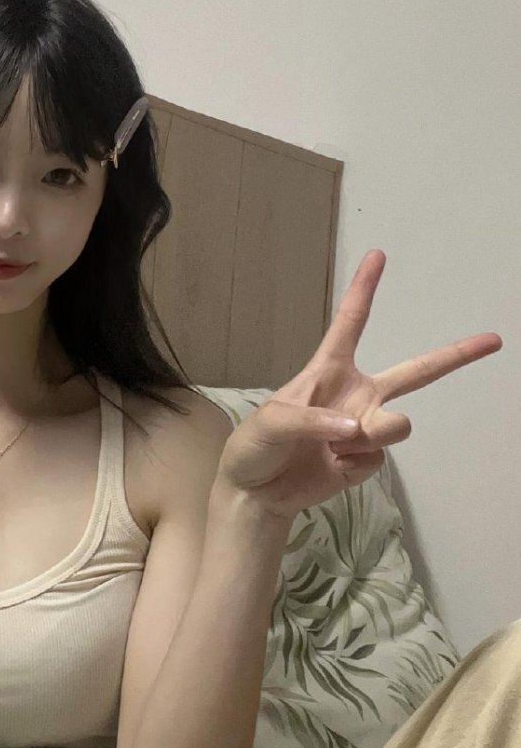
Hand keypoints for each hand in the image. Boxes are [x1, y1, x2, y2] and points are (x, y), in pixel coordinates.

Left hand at [216, 250, 502, 523]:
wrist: (256, 491)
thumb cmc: (255, 445)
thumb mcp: (271, 422)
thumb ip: (311, 420)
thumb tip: (354, 427)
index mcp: (328, 371)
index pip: (351, 324)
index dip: (364, 289)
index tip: (377, 255)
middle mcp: (355, 394)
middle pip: (414, 372)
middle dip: (455, 356)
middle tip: (491, 340)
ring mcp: (363, 427)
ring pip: (396, 425)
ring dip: (369, 435)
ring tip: (333, 445)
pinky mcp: (365, 459)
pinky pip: (376, 458)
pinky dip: (352, 464)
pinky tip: (330, 466)